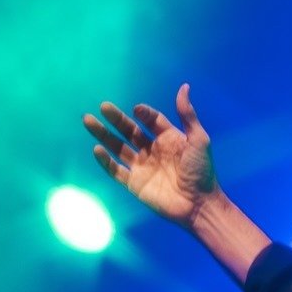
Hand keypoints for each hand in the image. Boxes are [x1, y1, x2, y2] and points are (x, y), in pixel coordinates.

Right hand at [84, 83, 216, 229]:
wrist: (199, 204)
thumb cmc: (202, 172)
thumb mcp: (199, 140)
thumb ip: (188, 115)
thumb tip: (184, 87)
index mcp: (168, 139)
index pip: (151, 120)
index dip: (144, 113)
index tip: (137, 109)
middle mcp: (153, 151)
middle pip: (130, 130)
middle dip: (116, 119)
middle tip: (104, 107)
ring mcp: (143, 167)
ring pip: (118, 147)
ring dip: (103, 135)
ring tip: (88, 120)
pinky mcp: (135, 184)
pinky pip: (115, 170)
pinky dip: (105, 161)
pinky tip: (97, 149)